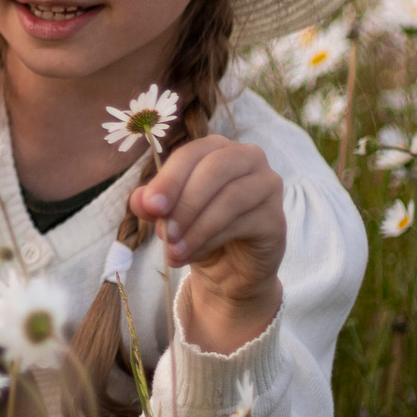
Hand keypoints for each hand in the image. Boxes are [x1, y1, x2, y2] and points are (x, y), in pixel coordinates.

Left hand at [129, 134, 285, 353]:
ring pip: (230, 197)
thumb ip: (152, 205)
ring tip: (174, 251)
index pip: (191, 154)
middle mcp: (247, 157)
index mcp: (217, 148)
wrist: (229, 268)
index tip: (150, 207)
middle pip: (214, 169)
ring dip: (197, 226)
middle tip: (163, 233)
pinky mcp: (276, 217)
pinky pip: (244, 222)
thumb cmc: (198, 230)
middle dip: (184, 202)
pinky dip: (214, 239)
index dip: (169, 179)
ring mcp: (268, 185)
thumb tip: (139, 200)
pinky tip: (194, 253)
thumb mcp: (169, 217)